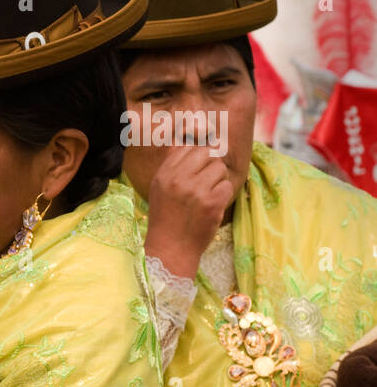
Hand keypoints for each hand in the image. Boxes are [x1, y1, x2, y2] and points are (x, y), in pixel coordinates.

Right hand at [144, 145, 236, 278]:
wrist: (170, 248)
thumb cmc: (166, 217)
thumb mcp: (160, 188)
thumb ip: (173, 164)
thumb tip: (189, 139)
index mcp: (164, 174)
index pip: (189, 147)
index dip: (199, 155)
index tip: (200, 167)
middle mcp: (178, 179)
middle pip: (207, 153)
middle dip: (210, 166)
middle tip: (205, 183)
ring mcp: (195, 191)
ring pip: (220, 168)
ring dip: (218, 181)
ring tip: (207, 196)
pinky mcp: (211, 203)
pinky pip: (227, 186)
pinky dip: (223, 196)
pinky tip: (212, 206)